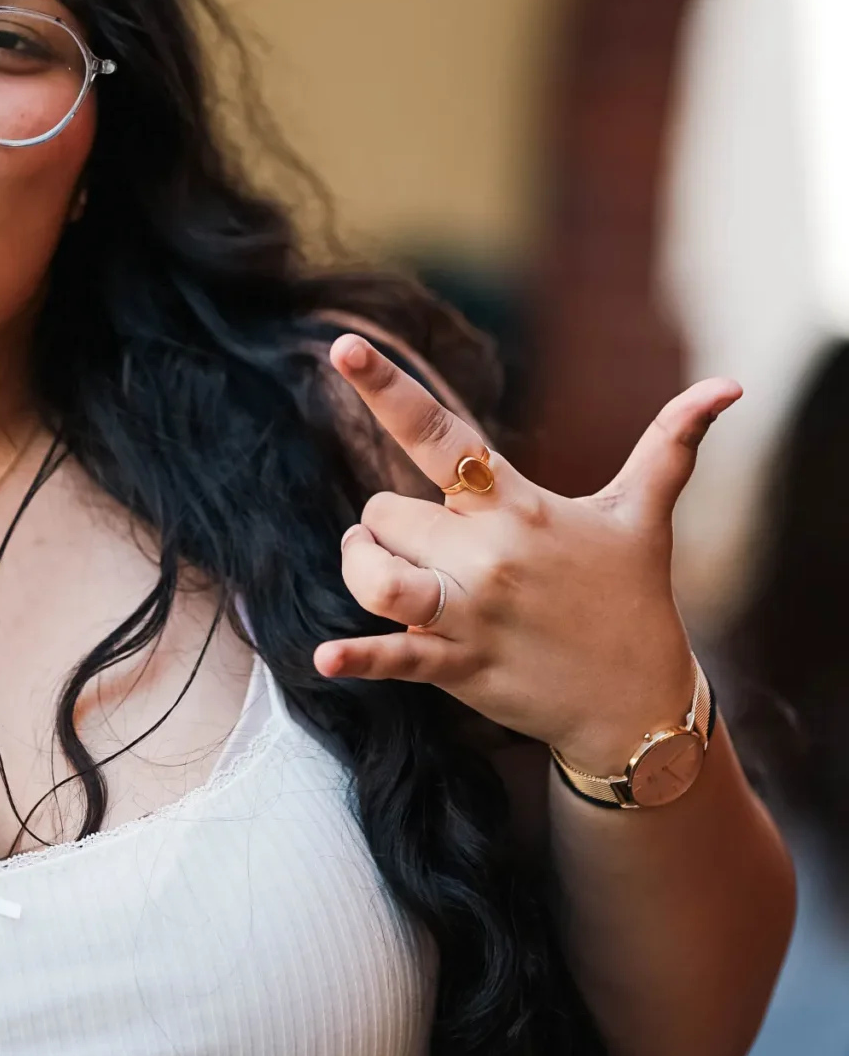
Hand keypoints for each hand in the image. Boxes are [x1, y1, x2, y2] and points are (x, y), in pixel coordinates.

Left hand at [313, 335, 738, 773]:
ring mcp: (472, 612)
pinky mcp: (460, 666)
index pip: (441, 433)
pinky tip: (326, 656)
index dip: (388, 388)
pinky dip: (357, 656)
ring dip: (363, 566)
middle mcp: (488, 553)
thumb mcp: (642, 516)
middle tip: (431, 545)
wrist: (639, 707)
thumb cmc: (631, 598)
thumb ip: (671, 444)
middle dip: (392, 524)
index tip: (342, 348)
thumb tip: (730, 386)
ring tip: (379, 567)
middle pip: (385, 512)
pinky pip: (394, 654)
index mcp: (517, 506)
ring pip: (375, 573)